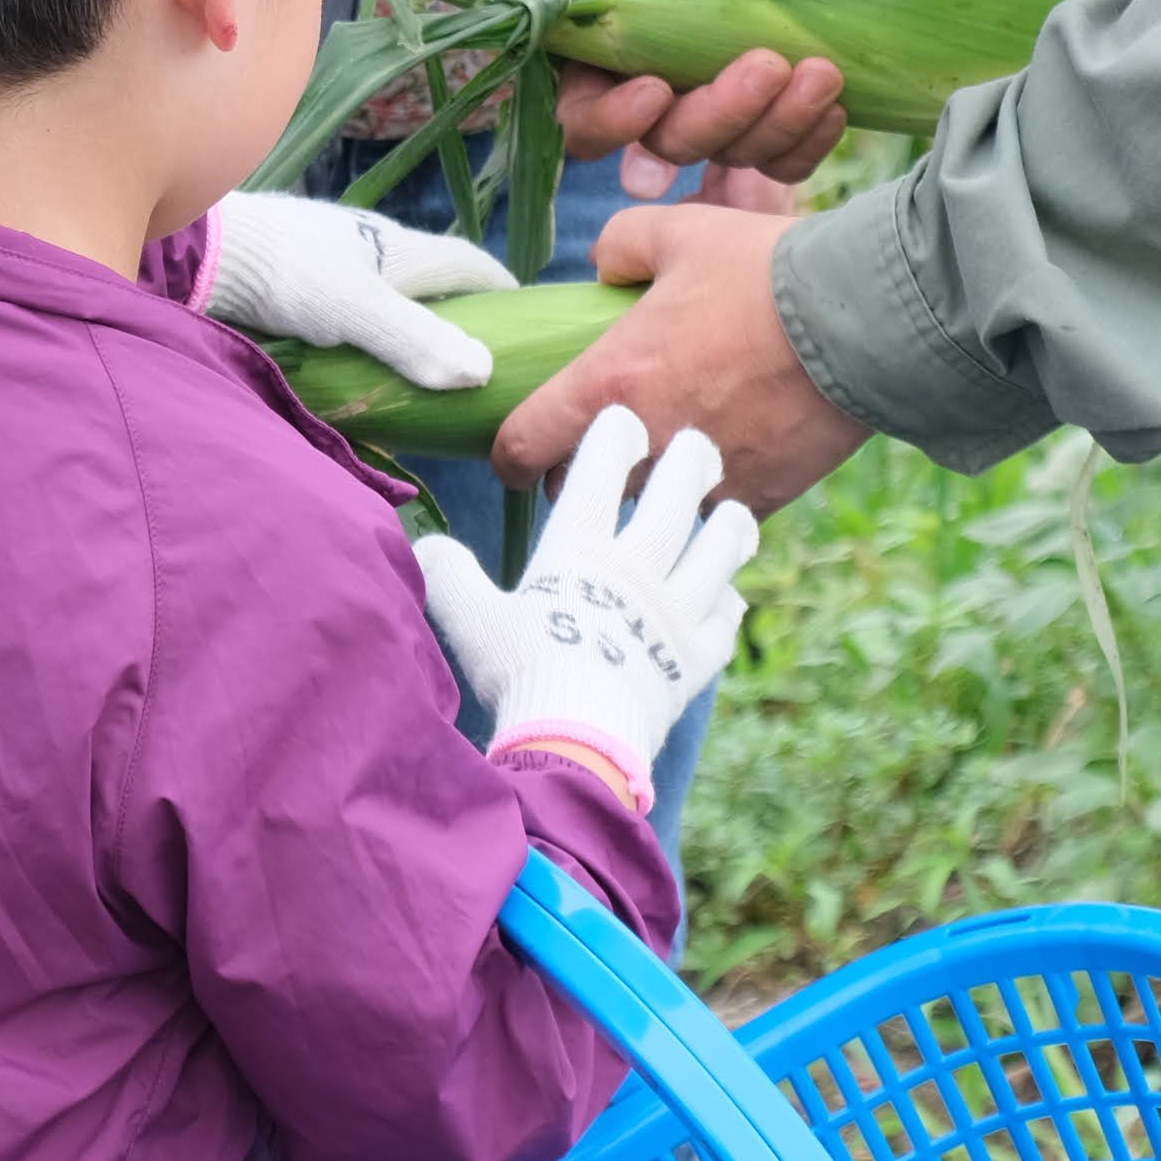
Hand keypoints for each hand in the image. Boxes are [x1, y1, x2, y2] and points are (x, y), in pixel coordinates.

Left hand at [197, 193, 519, 387]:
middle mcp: (368, 252)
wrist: (195, 252)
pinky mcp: (292, 285)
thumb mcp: (355, 309)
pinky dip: (360, 341)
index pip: (468, 263)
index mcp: (397, 248)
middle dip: (456, 316)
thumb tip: (481, 372)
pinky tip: (352, 371)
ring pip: (384, 300)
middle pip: (429, 282)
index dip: (501, 289)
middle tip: (475, 365)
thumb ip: (413, 339)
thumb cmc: (284, 271)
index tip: (528, 319)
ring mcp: (328, 267)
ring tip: (418, 381)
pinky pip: (342, 315)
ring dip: (405, 332)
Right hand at [415, 404, 760, 799]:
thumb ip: (449, 576)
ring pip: (717, 554)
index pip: (598, 475)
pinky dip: (728, 605)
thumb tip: (427, 545)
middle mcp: (635, 571)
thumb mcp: (470, 620)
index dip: (611, 437)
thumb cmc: (518, 675)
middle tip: (698, 443)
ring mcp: (673, 614)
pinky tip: (729, 599)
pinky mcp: (695, 661)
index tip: (621, 417)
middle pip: (674, 500)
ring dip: (730, 527)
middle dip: (690, 462)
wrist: (575, 743)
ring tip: (733, 512)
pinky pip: (724, 622)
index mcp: (579, 553)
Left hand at [490, 201, 871, 514]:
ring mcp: (704, 479)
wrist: (867, 318)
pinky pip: (713, 517)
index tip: (515, 453)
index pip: (525, 445)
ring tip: (661, 459)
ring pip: (644, 513)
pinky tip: (724, 464)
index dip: (510, 453)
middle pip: (578, 490)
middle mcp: (648, 442)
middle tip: (595, 444)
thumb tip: (603, 268)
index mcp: (612, 380)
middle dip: (576, 473)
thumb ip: (622, 245)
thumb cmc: (766, 271)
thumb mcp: (680, 231)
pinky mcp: (759, 497)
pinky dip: (709, 500)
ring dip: (642, 492)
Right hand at [550, 0, 850, 188]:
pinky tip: (833, 107)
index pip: (585, 123)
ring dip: (780, 122)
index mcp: (597, 66)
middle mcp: (651, 109)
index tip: (656, 87)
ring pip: (736, 155)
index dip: (616, 122)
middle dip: (722, 112)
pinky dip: (809, 142)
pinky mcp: (766, 125)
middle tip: (767, 64)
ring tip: (821, 72)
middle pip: (673, 145)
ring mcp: (713, 121)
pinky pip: (785, 161)